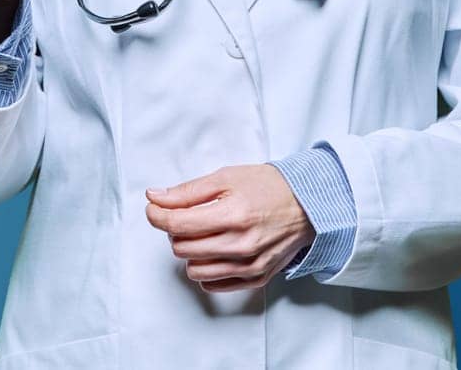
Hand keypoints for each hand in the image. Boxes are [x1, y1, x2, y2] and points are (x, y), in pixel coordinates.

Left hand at [144, 165, 315, 291]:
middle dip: (175, 231)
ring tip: (203, 233)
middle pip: (181, 247)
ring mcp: (249, 265)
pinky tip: (215, 249)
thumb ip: (187, 191)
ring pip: (193, 269)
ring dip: (190, 250)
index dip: (157, 215)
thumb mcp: (226, 177)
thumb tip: (154, 197)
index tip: (154, 209)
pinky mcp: (255, 278)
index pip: (177, 224)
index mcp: (233, 214)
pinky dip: (206, 267)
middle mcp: (241, 244)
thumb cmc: (267, 187)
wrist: (307, 205)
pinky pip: (213, 283)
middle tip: (186, 216)